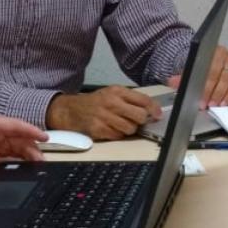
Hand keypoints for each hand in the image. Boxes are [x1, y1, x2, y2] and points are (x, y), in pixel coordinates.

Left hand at [0, 116, 45, 170]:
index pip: (16, 126)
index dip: (31, 131)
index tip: (45, 137)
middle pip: (19, 139)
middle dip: (32, 148)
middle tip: (42, 161)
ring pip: (16, 148)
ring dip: (26, 156)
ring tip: (37, 167)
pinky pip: (8, 156)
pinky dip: (17, 162)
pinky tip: (23, 169)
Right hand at [46, 85, 161, 140]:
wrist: (69, 110)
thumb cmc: (94, 103)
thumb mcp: (111, 94)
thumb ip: (130, 100)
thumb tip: (152, 111)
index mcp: (116, 91)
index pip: (143, 99)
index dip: (153, 109)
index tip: (158, 115)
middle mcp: (111, 102)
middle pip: (139, 116)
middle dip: (140, 120)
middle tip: (135, 120)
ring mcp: (104, 116)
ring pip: (130, 128)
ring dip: (128, 129)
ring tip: (120, 124)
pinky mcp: (98, 129)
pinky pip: (118, 136)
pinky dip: (117, 135)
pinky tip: (110, 129)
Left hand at [167, 45, 227, 106]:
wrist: (203, 57)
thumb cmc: (196, 64)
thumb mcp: (186, 68)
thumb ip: (180, 75)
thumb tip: (173, 82)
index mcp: (209, 50)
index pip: (208, 69)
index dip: (204, 85)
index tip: (198, 96)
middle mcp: (223, 54)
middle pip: (220, 75)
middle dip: (212, 92)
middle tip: (205, 104)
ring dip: (221, 95)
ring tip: (214, 105)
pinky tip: (223, 102)